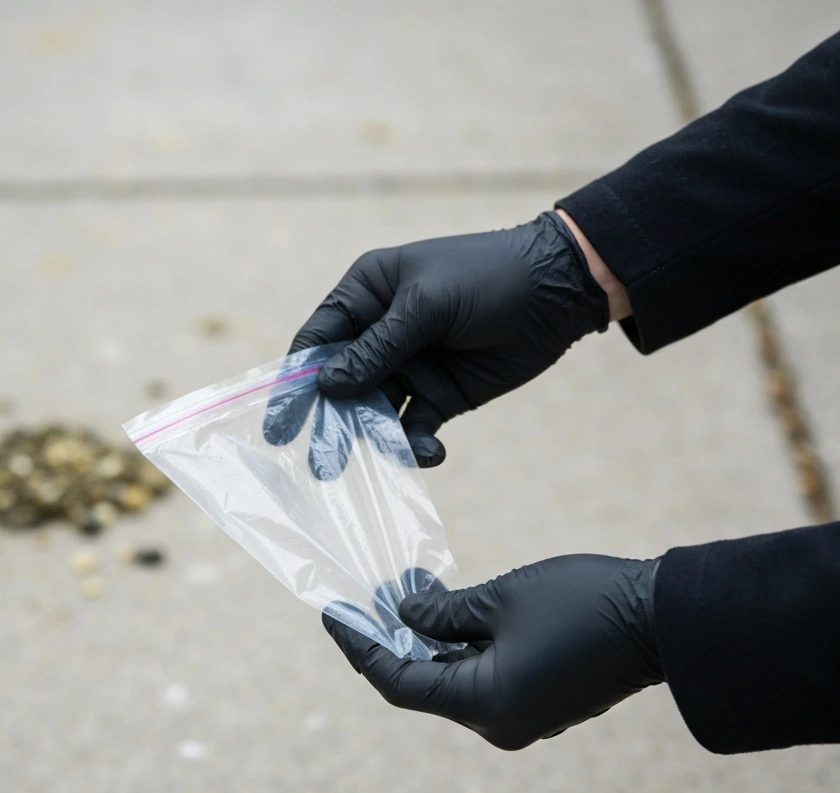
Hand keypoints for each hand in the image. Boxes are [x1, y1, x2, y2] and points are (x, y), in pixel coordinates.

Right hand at [282, 211, 612, 467]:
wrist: (559, 290)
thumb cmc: (486, 277)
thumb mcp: (427, 306)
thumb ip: (377, 349)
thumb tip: (327, 386)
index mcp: (366, 295)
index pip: (317, 342)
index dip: (296, 381)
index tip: (280, 424)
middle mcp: (379, 333)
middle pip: (340, 385)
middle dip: (330, 423)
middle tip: (320, 463)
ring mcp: (410, 366)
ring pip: (375, 412)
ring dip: (370, 441)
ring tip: (369, 469)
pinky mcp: (441, 394)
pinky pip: (415, 427)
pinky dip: (416, 444)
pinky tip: (431, 452)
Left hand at [322, 554, 662, 749]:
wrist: (666, 618)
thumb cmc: (584, 603)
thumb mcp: (501, 597)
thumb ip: (443, 610)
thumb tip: (404, 613)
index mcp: (485, 705)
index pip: (399, 681)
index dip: (360, 646)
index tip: (333, 612)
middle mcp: (499, 722)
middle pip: (423, 683)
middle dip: (392, 638)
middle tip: (364, 593)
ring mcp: (522, 716)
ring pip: (452, 678)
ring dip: (426, 638)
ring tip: (402, 589)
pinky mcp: (539, 700)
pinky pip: (482, 677)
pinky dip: (458, 646)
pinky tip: (442, 606)